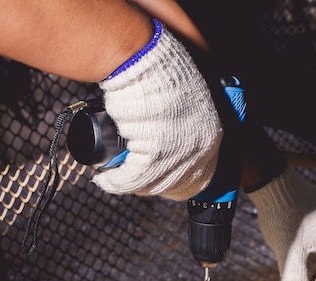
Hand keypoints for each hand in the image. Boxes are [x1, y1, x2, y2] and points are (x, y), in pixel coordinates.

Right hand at [93, 20, 221, 200]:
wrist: (144, 59)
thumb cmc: (159, 69)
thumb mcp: (183, 95)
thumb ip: (183, 117)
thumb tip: (167, 129)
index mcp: (210, 133)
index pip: (200, 174)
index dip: (177, 181)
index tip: (160, 180)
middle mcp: (199, 148)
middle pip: (174, 182)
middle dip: (151, 185)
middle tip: (133, 180)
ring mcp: (178, 153)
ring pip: (152, 183)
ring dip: (130, 183)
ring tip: (115, 177)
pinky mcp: (154, 156)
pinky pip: (131, 179)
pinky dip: (115, 182)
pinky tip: (105, 178)